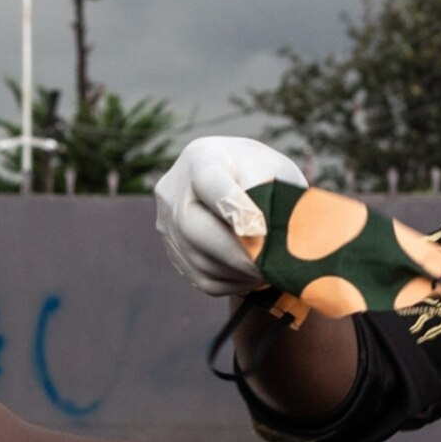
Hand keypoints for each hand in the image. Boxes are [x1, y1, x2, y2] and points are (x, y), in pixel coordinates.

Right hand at [153, 137, 306, 296]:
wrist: (239, 182)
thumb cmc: (263, 175)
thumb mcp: (274, 171)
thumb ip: (270, 196)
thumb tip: (265, 236)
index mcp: (202, 158)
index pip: (210, 183)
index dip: (233, 209)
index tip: (260, 229)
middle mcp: (174, 190)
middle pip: (194, 228)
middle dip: (236, 253)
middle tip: (268, 267)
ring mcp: (167, 223)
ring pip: (198, 260)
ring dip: (237, 272)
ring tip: (268, 271)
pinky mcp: (173, 251)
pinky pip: (201, 278)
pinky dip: (231, 283)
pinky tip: (253, 276)